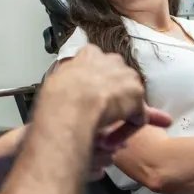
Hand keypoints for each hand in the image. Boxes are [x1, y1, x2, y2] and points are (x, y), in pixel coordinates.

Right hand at [43, 45, 171, 132]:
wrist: (71, 105)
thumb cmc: (58, 95)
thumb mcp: (56, 79)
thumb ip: (69, 77)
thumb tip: (69, 83)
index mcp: (90, 54)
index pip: (98, 63)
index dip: (95, 82)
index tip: (89, 95)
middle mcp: (112, 60)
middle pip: (118, 77)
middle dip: (113, 94)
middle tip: (101, 113)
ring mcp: (128, 76)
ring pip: (129, 97)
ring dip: (120, 113)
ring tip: (106, 130)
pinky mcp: (137, 96)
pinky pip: (136, 116)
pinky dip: (126, 130)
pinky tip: (111, 140)